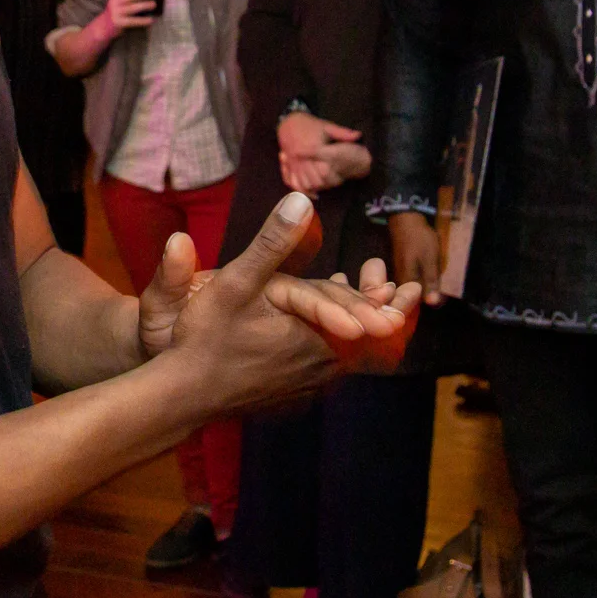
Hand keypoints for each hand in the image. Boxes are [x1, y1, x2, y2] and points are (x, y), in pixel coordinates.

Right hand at [98, 0, 159, 39]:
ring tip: (154, 4)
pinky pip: (133, 21)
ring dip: (146, 5)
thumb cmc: (118, 11)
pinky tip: (151, 20)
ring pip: (134, 7)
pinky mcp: (119, 22)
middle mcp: (115, 1)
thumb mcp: (119, 0)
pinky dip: (143, 20)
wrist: (104, 26)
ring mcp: (116, 12)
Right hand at [165, 191, 420, 419]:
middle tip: (400, 298)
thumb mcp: (235, 282)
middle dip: (381, 315)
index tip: (415, 292)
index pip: (369, 321)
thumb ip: (272, 243)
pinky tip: (326, 342)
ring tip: (368, 315)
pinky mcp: (290, 395)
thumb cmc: (205, 338)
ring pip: (348, 359)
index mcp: (316, 335)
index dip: (392, 306)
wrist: (181, 396)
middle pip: (367, 343)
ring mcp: (306, 385)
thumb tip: (302, 201)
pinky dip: (336, 352)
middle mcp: (320, 365)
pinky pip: (326, 372)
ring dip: (360, 335)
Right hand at [277, 111, 370, 192]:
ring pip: (303, 184)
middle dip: (324, 185)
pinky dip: (300, 189)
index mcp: (312, 148)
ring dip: (313, 189)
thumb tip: (358, 135)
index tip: (341, 178)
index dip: (333, 176)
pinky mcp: (287, 166)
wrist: (290, 123)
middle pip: (313, 180)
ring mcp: (292, 163)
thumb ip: (342, 133)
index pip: (323, 169)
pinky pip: (291, 181)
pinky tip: (309, 191)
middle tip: (334, 184)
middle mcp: (301, 157)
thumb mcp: (327, 127)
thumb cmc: (311, 125)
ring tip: (323, 189)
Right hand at [387, 210, 443, 306]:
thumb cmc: (419, 239)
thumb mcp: (430, 259)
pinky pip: (412, 279)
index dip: (432, 302)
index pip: (419, 301)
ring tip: (440, 285)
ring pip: (414, 287)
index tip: (444, 299)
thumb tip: (432, 304)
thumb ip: (431, 281)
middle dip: (429, 296)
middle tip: (444, 292)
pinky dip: (422, 280)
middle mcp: (400, 280)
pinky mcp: (402, 267)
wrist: (406, 219)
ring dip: (426, 288)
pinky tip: (430, 276)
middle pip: (415, 295)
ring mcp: (400, 273)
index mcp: (407, 281)